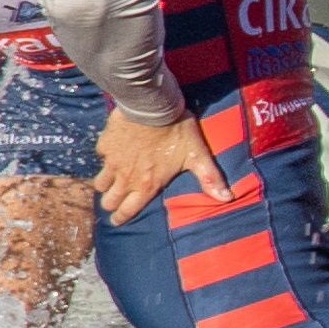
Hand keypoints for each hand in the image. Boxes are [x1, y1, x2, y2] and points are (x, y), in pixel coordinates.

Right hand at [91, 107, 209, 223]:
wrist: (151, 106)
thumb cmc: (177, 131)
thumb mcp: (197, 155)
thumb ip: (209, 178)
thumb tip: (227, 198)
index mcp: (147, 184)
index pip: (129, 210)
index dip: (121, 218)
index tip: (117, 221)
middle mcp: (127, 177)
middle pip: (110, 200)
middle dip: (111, 204)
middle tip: (114, 203)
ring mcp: (112, 162)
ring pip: (100, 183)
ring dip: (105, 185)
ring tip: (109, 184)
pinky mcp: (105, 145)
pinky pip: (101, 157)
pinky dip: (106, 158)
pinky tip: (112, 154)